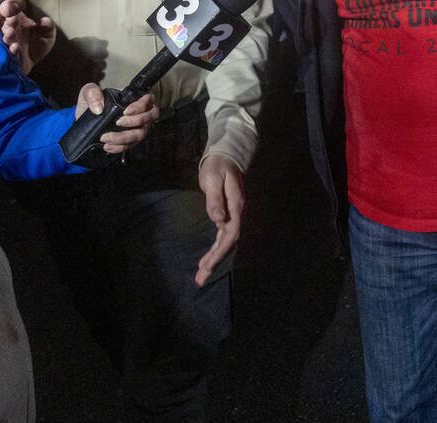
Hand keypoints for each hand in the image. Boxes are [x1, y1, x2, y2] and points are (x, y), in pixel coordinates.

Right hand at [1, 11, 55, 73]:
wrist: (32, 62)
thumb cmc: (36, 44)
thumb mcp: (47, 34)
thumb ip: (48, 26)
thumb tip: (46, 21)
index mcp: (17, 19)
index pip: (11, 7)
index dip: (10, 5)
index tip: (9, 7)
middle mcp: (9, 29)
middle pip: (3, 22)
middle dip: (6, 21)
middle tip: (11, 20)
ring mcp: (7, 42)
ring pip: (4, 37)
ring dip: (8, 35)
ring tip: (11, 33)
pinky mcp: (8, 56)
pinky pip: (8, 52)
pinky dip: (12, 50)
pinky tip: (15, 47)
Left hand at [72, 85, 157, 153]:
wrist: (84, 121)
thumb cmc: (91, 104)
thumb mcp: (88, 92)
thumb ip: (92, 93)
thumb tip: (99, 107)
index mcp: (132, 98)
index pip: (148, 98)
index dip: (141, 105)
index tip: (126, 111)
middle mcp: (139, 112)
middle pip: (151, 116)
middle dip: (137, 121)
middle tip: (119, 122)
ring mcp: (137, 127)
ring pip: (141, 134)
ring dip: (124, 137)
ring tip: (107, 137)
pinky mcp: (130, 140)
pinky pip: (131, 145)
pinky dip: (119, 147)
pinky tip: (108, 145)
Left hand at [195, 155, 244, 285]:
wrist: (225, 157)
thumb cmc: (218, 166)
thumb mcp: (213, 179)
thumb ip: (215, 199)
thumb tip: (218, 220)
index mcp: (236, 206)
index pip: (231, 234)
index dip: (220, 251)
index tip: (208, 265)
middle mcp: (236, 213)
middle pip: (227, 243)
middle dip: (215, 262)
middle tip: (200, 279)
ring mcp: (232, 215)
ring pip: (224, 242)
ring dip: (213, 259)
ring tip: (201, 275)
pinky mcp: (226, 215)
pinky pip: (221, 237)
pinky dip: (214, 249)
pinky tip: (206, 260)